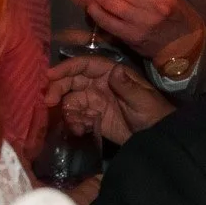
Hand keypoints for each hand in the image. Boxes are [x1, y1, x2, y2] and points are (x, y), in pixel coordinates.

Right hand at [46, 54, 174, 146]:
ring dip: (67, 112)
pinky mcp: (92, 117)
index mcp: (111, 74)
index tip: (50, 75)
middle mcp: (99, 84)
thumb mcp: (143, 100)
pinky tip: (80, 130)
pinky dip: (74, 123)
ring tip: (75, 125)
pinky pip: (75, 116)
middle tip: (49, 102)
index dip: (66, 67)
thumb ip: (127, 87)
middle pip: (71, 81)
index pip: (84, 65)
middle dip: (58, 89)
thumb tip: (115, 70)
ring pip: (71, 100)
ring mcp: (94, 101)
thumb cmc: (154, 113)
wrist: (157, 139)